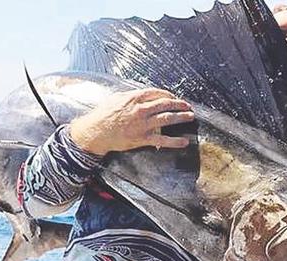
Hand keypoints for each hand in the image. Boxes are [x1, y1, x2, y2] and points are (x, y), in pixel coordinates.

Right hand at [69, 88, 194, 155]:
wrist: (95, 132)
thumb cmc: (103, 114)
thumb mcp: (116, 98)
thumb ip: (131, 95)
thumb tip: (143, 94)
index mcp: (134, 98)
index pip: (157, 93)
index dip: (168, 95)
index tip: (173, 97)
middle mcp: (141, 110)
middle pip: (166, 104)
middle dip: (179, 104)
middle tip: (188, 105)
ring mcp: (143, 125)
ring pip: (167, 119)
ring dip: (181, 117)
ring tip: (191, 117)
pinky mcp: (142, 139)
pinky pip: (162, 140)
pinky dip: (175, 141)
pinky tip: (184, 141)